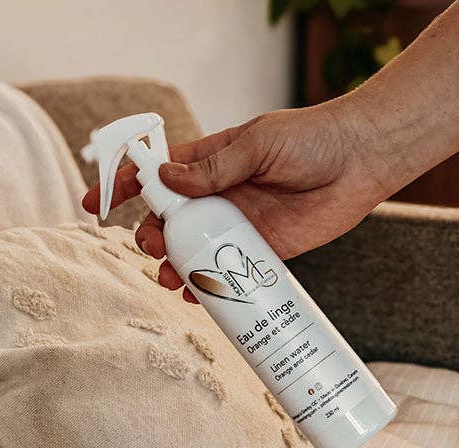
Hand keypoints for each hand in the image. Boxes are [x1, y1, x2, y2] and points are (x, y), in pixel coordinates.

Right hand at [82, 100, 389, 301]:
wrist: (361, 161)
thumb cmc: (311, 140)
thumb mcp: (257, 143)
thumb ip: (214, 167)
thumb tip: (165, 181)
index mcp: (211, 163)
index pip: (157, 175)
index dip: (124, 187)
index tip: (97, 204)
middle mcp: (220, 196)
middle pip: (170, 221)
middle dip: (150, 236)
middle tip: (151, 247)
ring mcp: (240, 225)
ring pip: (196, 251)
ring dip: (176, 266)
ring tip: (170, 278)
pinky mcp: (265, 250)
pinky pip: (230, 272)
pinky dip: (211, 286)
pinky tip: (197, 296)